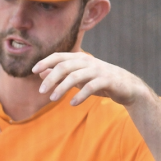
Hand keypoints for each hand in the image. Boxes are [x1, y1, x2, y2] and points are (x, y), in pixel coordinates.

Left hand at [32, 52, 151, 106]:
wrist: (127, 87)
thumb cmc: (98, 81)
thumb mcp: (77, 77)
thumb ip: (60, 74)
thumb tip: (40, 73)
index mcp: (80, 59)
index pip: (59, 56)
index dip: (46, 62)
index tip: (34, 70)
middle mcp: (88, 62)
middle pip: (64, 66)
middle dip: (50, 78)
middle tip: (41, 91)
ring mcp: (98, 70)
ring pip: (75, 76)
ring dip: (62, 88)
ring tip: (52, 98)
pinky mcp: (107, 80)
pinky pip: (91, 87)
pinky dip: (80, 95)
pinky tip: (73, 103)